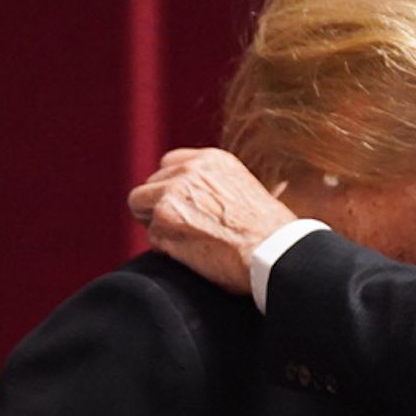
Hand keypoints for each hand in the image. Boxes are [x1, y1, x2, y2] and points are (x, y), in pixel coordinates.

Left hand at [129, 147, 295, 292]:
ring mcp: (174, 193)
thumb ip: (216, 185)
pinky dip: (166, 249)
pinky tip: (194, 254)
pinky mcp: (166, 220)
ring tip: (188, 242)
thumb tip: (206, 196)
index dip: (170, 188)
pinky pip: (150, 237)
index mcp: (211, 160)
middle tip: (185, 229)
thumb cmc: (270, 232)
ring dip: (158, 227)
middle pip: (149, 186)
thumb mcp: (246, 190)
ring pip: (140, 207)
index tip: (183, 206)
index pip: (168, 164)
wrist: (276, 252)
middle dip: (159, 208)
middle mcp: (190, 170)